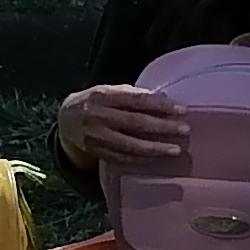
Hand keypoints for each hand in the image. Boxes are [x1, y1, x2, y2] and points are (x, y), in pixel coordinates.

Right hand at [57, 83, 188, 167]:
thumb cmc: (94, 102)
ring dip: (155, 148)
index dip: (160, 105)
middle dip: (162, 127)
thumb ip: (131, 95)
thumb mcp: (108, 91)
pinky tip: (155, 157)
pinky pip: (122, 158)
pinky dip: (141, 158)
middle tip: (184, 130)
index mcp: (102, 95)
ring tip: (175, 150)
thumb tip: (163, 100)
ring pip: (129, 145)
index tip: (181, 110)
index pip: (137, 100)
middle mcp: (98, 116)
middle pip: (135, 123)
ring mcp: (96, 136)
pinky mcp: (95, 151)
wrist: (65, 118)